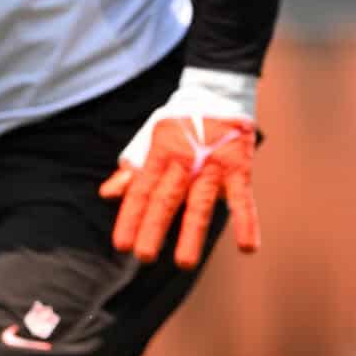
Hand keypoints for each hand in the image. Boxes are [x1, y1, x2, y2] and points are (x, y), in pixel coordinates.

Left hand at [98, 67, 260, 269]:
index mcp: (160, 156)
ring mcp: (213, 166)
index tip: (122, 244)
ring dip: (193, 234)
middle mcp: (184, 162)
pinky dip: (247, 222)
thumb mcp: (151, 140)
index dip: (131, 217)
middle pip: (167, 199)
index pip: (142, 191)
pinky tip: (247, 247)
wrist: (218, 93)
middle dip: (154, 227)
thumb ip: (132, 168)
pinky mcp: (239, 168)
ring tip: (185, 263)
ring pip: (201, 203)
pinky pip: (243, 198)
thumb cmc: (180, 122)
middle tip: (145, 256)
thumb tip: (108, 194)